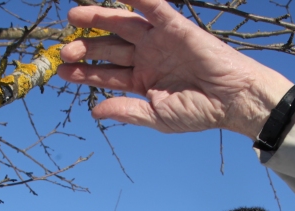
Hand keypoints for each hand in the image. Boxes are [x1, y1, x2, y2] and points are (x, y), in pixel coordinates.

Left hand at [58, 0, 292, 137]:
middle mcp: (148, 58)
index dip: (83, 72)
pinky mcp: (175, 27)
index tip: (62, 71)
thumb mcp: (157, 116)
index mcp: (142, 80)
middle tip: (65, 48)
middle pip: (109, 48)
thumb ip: (126, 111)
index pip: (106, 74)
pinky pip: (152, 7)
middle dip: (86, 47)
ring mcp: (159, 41)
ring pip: (123, 25)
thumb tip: (95, 111)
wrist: (232, 100)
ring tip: (75, 17)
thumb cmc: (199, 112)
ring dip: (99, 19)